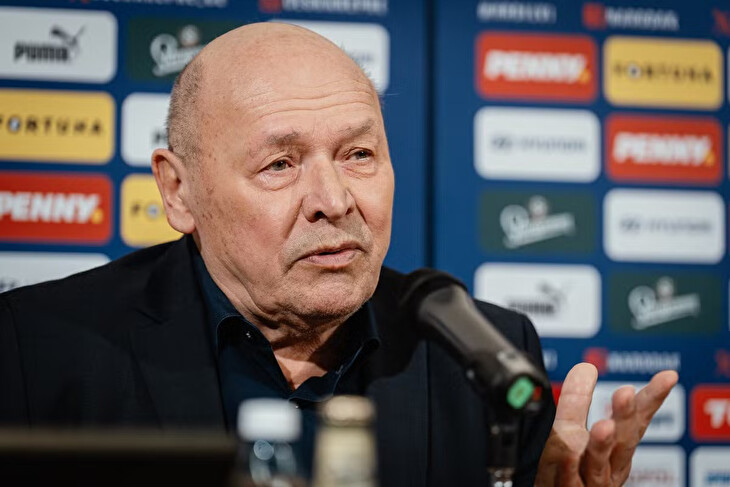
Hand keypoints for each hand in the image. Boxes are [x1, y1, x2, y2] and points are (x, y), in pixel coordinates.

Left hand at [535, 363, 677, 486]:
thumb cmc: (567, 474)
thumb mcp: (570, 432)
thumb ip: (577, 402)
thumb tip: (587, 367)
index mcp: (615, 450)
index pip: (636, 421)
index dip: (651, 399)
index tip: (669, 376)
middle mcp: (609, 467)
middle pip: (623, 441)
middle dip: (626, 418)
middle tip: (626, 392)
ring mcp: (591, 483)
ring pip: (599, 465)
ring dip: (602, 444)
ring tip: (604, 425)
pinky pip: (569, 483)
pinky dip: (569, 470)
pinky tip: (568, 456)